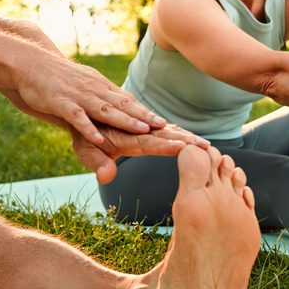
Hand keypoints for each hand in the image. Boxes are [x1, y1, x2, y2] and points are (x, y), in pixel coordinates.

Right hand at [8, 56, 166, 143]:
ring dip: (125, 120)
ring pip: (105, 109)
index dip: (147, 112)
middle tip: (166, 127)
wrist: (30, 61)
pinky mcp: (60, 102)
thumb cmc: (58, 77)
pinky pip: (76, 116)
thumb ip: (101, 97)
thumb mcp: (84, 84)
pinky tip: (97, 138)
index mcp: (101, 87)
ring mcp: (78, 95)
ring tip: (144, 130)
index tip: (166, 123)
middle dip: (145, 117)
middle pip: (124, 105)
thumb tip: (120, 107)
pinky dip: (87, 127)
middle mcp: (94, 89)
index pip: (129, 101)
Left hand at [70, 123, 206, 184]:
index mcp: (125, 136)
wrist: (82, 110)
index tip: (185, 146)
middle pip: (164, 135)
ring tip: (204, 143)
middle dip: (185, 141)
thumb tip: (106, 177)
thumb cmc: (84, 135)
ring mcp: (141, 125)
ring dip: (185, 136)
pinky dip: (178, 132)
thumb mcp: (85, 150)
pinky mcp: (143, 123)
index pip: (149, 142)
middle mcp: (136, 128)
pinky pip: (163, 128)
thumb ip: (97, 163)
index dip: (167, 144)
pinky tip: (191, 138)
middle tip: (205, 146)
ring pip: (167, 130)